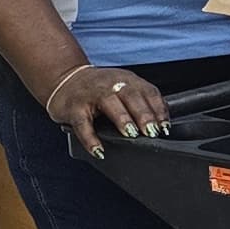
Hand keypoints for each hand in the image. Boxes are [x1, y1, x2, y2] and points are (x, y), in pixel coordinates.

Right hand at [46, 64, 171, 157]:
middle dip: (144, 114)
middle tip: (152, 132)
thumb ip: (142, 101)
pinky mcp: (74, 108)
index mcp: (127, 80)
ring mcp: (92, 94)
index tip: (164, 127)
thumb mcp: (123, 88)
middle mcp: (111, 83)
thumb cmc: (99, 88)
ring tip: (131, 134)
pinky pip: (82, 123)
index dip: (158, 110)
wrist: (65, 78)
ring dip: (122, 119)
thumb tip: (162, 124)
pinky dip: (90, 139)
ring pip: (110, 103)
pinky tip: (99, 150)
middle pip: (132, 96)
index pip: (148, 92)